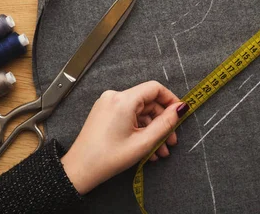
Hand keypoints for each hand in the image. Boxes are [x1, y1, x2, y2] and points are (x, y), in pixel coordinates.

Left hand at [61, 81, 188, 194]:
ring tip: (160, 151)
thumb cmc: (108, 158)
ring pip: (140, 112)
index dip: (171, 100)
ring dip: (152, 130)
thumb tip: (180, 109)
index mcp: (123, 100)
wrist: (79, 171)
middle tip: (171, 140)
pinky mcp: (105, 114)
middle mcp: (114, 97)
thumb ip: (165, 124)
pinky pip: (129, 117)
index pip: (155, 88)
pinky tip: (147, 149)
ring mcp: (108, 105)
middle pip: (148, 102)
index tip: (180, 114)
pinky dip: (140, 130)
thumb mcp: (143, 143)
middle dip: (162, 122)